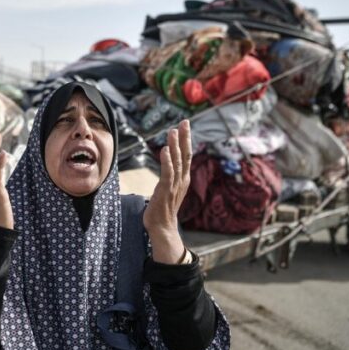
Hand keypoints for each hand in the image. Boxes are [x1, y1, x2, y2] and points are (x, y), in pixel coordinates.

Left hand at [143, 119, 191, 263]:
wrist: (162, 227)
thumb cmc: (163, 208)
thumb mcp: (169, 189)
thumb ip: (170, 177)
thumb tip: (166, 166)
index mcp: (182, 178)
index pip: (186, 155)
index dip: (186, 140)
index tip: (184, 125)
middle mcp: (181, 180)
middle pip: (185, 155)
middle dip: (185, 138)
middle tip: (185, 122)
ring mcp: (174, 185)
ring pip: (177, 162)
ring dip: (175, 146)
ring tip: (173, 131)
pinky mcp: (166, 191)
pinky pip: (167, 173)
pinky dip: (167, 161)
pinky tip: (165, 150)